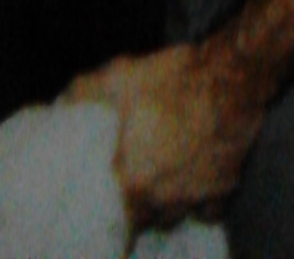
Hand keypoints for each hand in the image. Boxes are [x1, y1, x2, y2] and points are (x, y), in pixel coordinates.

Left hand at [67, 38, 263, 231]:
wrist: (234, 75)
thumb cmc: (174, 79)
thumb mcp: (120, 77)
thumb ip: (84, 95)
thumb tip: (60, 107)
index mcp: (133, 182)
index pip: (110, 219)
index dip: (105, 209)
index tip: (105, 197)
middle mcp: (163, 201)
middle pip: (142, 219)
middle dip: (136, 204)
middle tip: (133, 183)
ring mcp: (197, 197)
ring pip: (174, 217)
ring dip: (165, 204)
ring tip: (161, 184)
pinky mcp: (226, 187)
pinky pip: (207, 210)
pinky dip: (200, 202)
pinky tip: (194, 182)